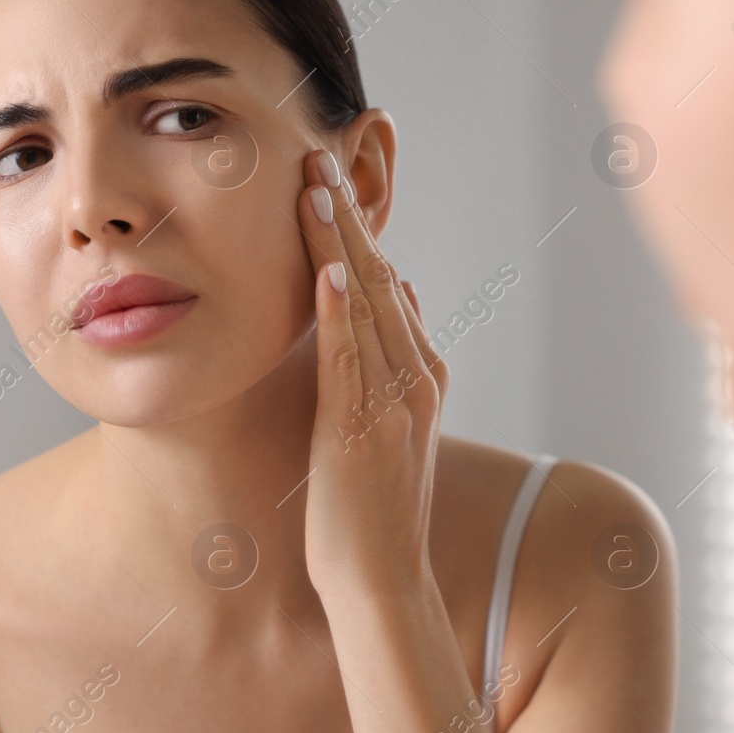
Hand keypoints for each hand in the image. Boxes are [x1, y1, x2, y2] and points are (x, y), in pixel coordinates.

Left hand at [294, 148, 449, 602]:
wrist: (381, 580)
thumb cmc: (370, 510)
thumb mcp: (384, 424)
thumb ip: (390, 361)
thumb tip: (399, 293)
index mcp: (420, 372)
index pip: (389, 281)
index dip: (358, 226)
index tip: (330, 177)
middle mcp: (416, 376)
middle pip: (381, 275)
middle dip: (346, 212)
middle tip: (316, 152)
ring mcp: (394, 400)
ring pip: (367, 302)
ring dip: (339, 239)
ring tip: (313, 183)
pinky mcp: (363, 426)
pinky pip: (352, 356)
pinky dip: (343, 308)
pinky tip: (328, 267)